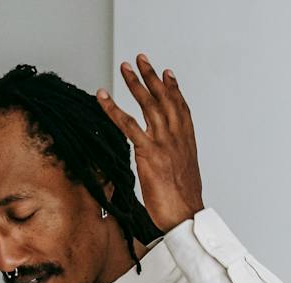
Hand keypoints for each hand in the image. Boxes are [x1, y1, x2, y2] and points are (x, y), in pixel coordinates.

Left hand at [96, 53, 205, 231]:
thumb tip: (167, 163)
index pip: (181, 109)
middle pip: (164, 99)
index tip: (168, 74)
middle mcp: (177, 138)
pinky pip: (128, 125)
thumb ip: (174, 161)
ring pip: (148, 105)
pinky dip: (113, 108)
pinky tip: (103, 96)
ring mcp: (163, 143)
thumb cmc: (183, 203)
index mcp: (187, 143)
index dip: (174, 89)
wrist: (185, 216)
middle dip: (152, 77)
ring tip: (125, 67)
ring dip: (135, 83)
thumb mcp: (183, 177)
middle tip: (142, 59)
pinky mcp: (148, 152)